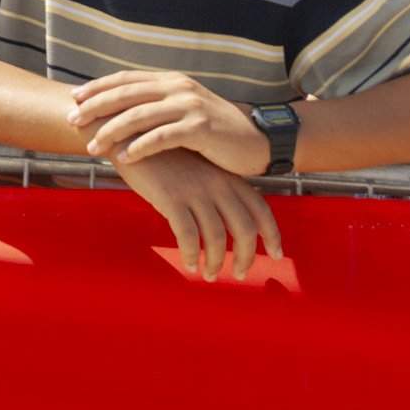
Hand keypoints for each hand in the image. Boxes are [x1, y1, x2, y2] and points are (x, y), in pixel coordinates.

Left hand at [70, 70, 271, 175]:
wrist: (258, 140)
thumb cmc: (216, 131)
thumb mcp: (184, 110)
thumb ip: (157, 107)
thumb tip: (120, 112)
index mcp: (171, 80)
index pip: (126, 79)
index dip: (97, 88)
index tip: (73, 99)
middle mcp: (178, 87)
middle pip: (126, 94)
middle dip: (95, 108)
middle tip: (71, 121)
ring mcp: (189, 106)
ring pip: (139, 116)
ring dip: (111, 132)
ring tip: (91, 147)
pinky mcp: (200, 128)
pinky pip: (162, 137)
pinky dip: (139, 147)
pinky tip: (123, 158)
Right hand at [119, 148, 283, 282]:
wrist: (132, 134)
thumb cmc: (164, 156)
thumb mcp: (199, 169)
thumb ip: (215, 189)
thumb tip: (228, 221)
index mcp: (228, 177)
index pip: (261, 209)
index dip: (272, 234)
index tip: (277, 254)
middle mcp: (217, 184)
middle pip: (244, 229)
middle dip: (245, 257)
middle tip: (238, 274)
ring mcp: (194, 191)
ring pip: (216, 237)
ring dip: (215, 262)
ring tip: (208, 275)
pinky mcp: (170, 198)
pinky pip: (187, 235)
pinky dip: (190, 254)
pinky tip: (189, 264)